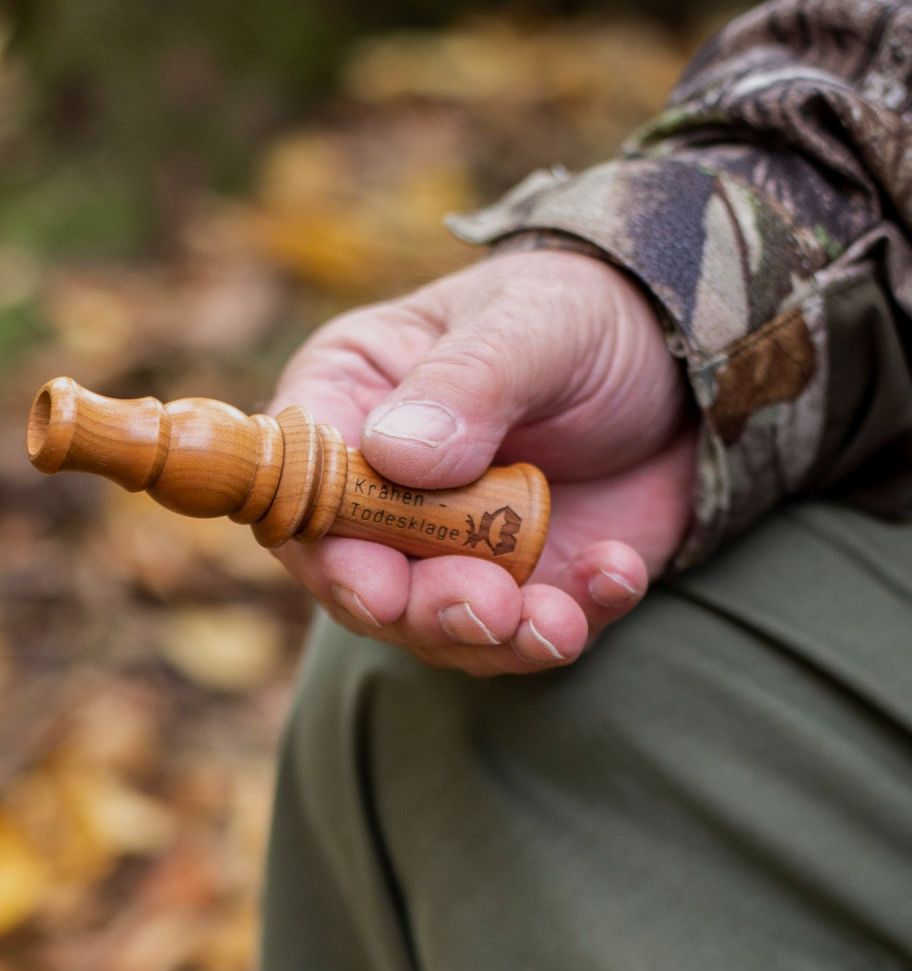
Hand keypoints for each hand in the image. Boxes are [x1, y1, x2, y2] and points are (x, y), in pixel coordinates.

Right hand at [268, 249, 696, 674]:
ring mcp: (451, 551)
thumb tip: (395, 454)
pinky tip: (615, 573)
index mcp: (351, 404)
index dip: (323, 542)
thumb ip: (467, 381)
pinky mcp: (522, 590)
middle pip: (360, 577)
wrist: (685, 363)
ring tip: (555, 622)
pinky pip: (531, 632)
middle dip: (420, 609)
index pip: (301, 485)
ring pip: (438, 625)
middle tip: (485, 607)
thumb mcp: (534, 322)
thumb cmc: (582, 316)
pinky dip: (571, 621)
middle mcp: (384, 493)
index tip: (373, 581)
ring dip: (491, 638)